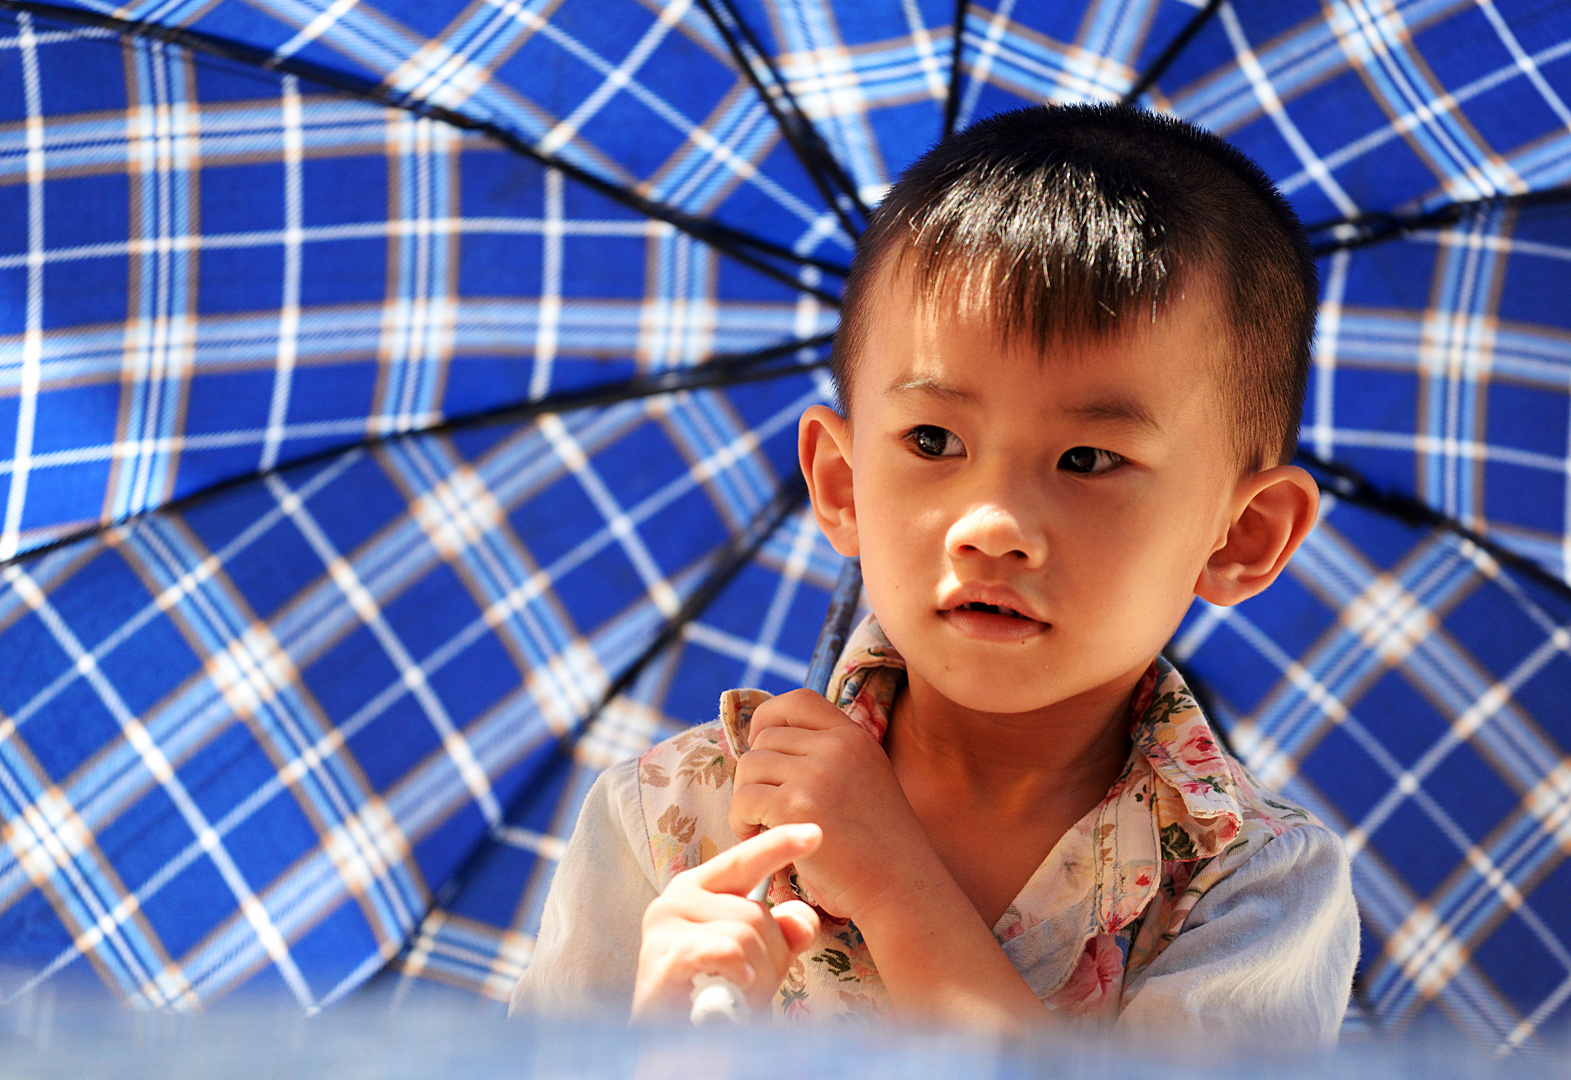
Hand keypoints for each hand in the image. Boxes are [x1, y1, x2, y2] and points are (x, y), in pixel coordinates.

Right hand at [632, 823, 822, 1018]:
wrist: (674, 1042)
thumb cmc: (717, 994)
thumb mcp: (760, 958)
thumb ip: (782, 932)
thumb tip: (803, 919)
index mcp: (700, 889)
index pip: (745, 861)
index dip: (780, 845)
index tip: (815, 832)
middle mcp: (678, 898)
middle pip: (757, 912)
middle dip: (772, 956)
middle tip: (753, 986)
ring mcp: (666, 924)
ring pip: (746, 934)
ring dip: (756, 974)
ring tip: (738, 994)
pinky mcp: (663, 954)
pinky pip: (724, 950)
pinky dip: (737, 970)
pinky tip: (737, 987)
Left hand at [728, 689, 932, 921]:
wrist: (899, 887)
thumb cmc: (876, 847)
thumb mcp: (863, 780)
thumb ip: (827, 757)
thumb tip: (761, 743)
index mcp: (854, 736)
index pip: (798, 700)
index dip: (769, 720)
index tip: (763, 750)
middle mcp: (836, 747)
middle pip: (764, 739)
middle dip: (756, 775)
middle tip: (765, 809)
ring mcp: (816, 774)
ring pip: (749, 767)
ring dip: (746, 800)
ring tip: (763, 826)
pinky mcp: (795, 806)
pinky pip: (744, 800)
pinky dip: (742, 822)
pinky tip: (760, 838)